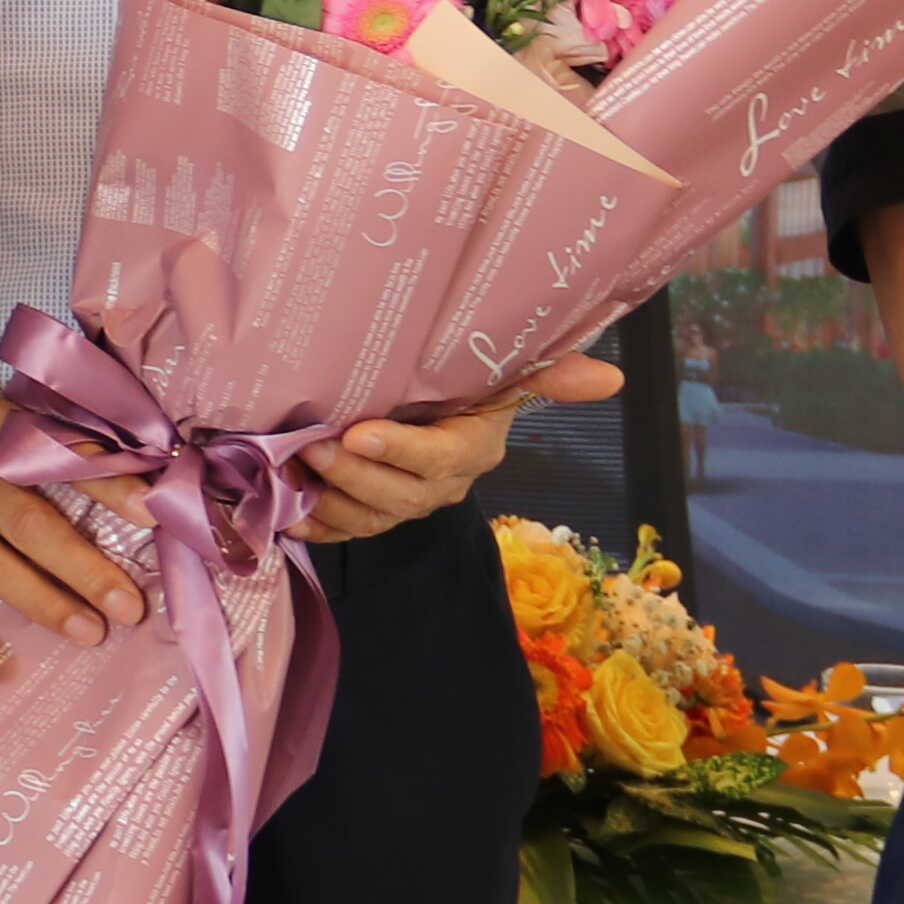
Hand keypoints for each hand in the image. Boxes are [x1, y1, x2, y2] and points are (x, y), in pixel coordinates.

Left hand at [298, 352, 615, 544]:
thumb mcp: (504, 371)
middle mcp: (443, 486)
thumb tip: (612, 378)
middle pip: (399, 496)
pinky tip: (291, 511)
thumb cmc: (465, 381)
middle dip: (352, 474)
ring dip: (331, 500)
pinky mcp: (374, 514)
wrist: (431, 404)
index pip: (439, 460)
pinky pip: (346, 532)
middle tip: (310, 444)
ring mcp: (407, 504)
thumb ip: (548, 373)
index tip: (358, 431)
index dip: (400, 451)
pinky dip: (317, 525)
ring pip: (371, 519)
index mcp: (472, 449)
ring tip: (295, 469)